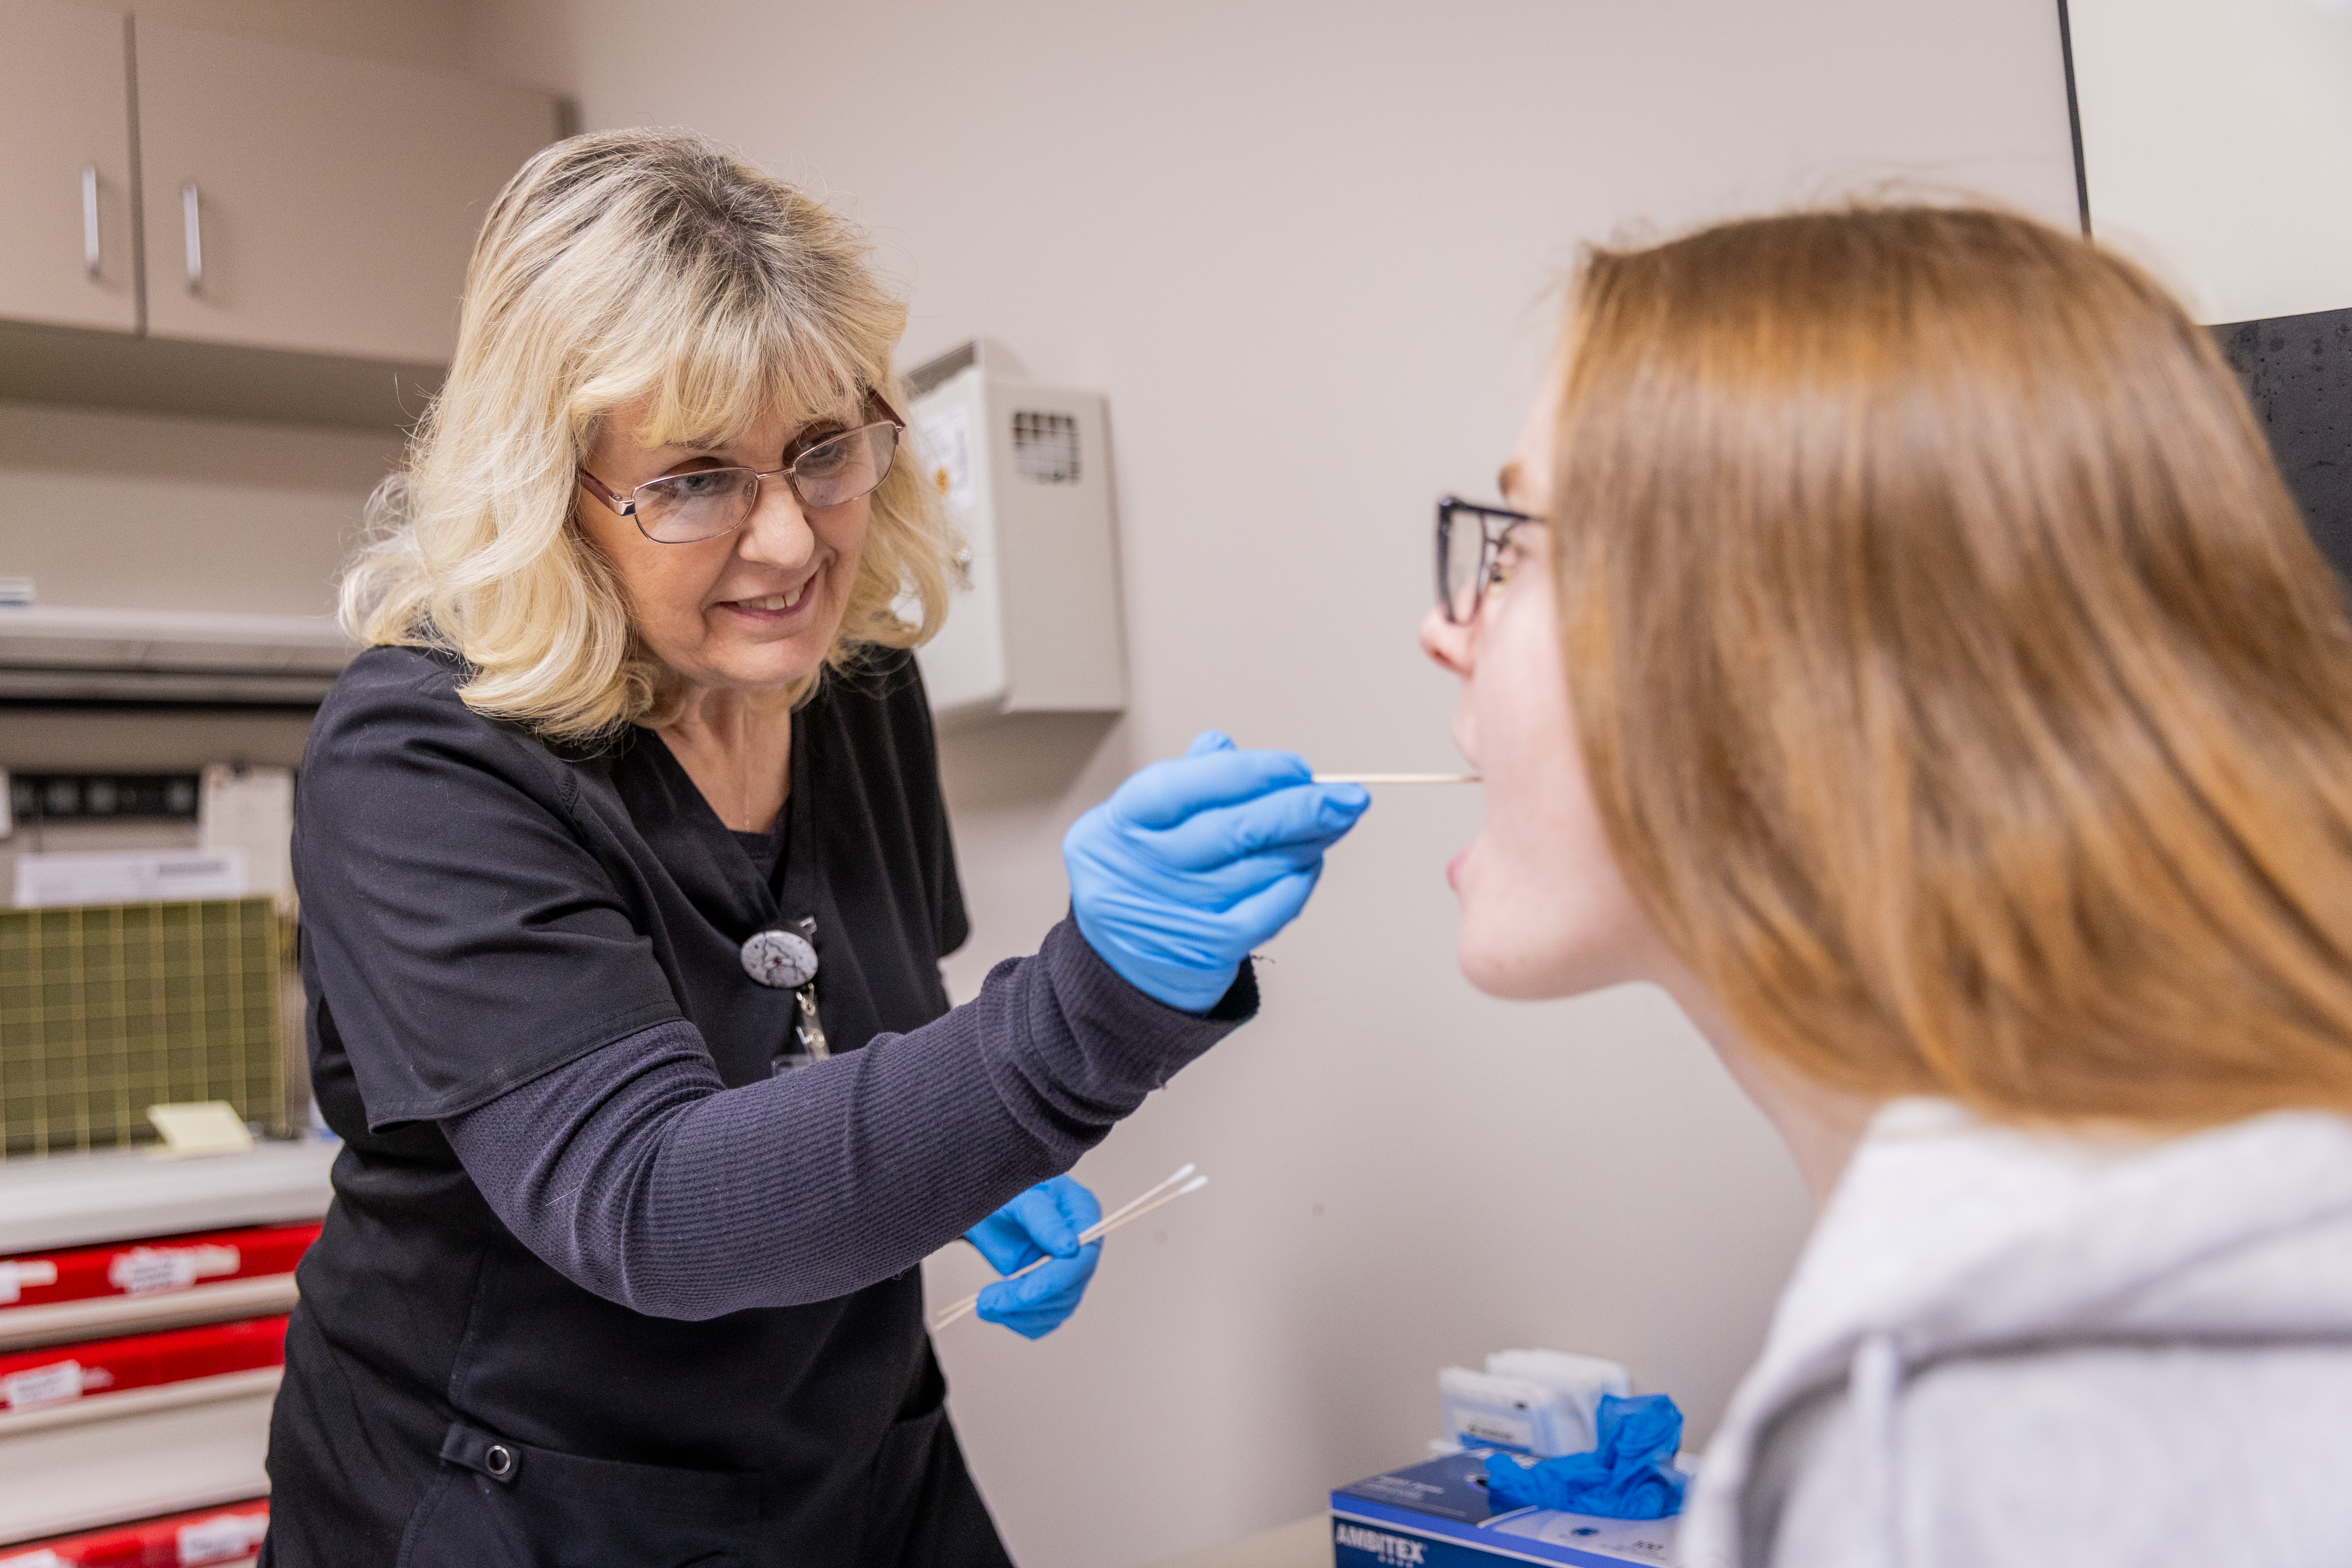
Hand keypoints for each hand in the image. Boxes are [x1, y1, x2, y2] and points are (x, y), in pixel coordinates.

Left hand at [965, 1176, 1102, 1339]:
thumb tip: (1070, 1248)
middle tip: (986, 1301)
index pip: (1083, 1257)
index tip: (1026, 1292)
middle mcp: (1081, 1247)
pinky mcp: (1050, 1292)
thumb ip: (1044, 1220)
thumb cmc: (1007, 1191)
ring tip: (983, 1304)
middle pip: (1069, 1287)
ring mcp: (1067, 1272)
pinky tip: (995, 1311)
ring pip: (1056, 1308)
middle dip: (1027, 1298)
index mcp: (1082, 1215)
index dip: (1057, 1278)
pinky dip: (1019, 1321)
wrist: (986, 1204)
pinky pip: (1043, 1319)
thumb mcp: (1021, 1197)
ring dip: (1019, 1313)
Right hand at [1063, 731, 1371, 1011]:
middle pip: (1229, 831)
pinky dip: (1296, 887)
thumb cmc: (1142, 876)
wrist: (1119, 962)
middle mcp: (1137, 872)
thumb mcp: (1142, 823)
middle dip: (1299, 809)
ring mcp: (1169, 915)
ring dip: (1308, 844)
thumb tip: (1223, 746)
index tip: (1297, 768)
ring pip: (1254, 871)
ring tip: (1337, 823)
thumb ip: (1184, 781)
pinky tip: (1310, 866)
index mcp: (1115, 827)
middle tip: (1348, 797)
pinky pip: (1264, 914)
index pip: (1180, 788)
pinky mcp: (1202, 951)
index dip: (1244, 773)